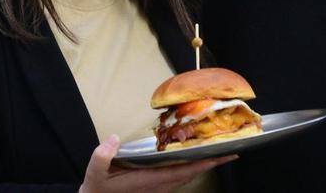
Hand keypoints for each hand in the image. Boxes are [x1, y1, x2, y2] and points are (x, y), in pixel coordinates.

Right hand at [79, 134, 236, 192]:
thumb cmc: (97, 189)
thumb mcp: (95, 172)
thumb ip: (103, 155)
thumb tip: (114, 138)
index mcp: (148, 180)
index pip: (182, 171)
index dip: (203, 163)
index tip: (221, 156)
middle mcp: (157, 186)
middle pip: (191, 174)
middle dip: (211, 163)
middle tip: (230, 150)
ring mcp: (158, 189)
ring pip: (186, 178)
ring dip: (202, 166)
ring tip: (217, 153)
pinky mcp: (155, 189)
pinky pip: (179, 179)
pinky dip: (191, 169)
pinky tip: (194, 161)